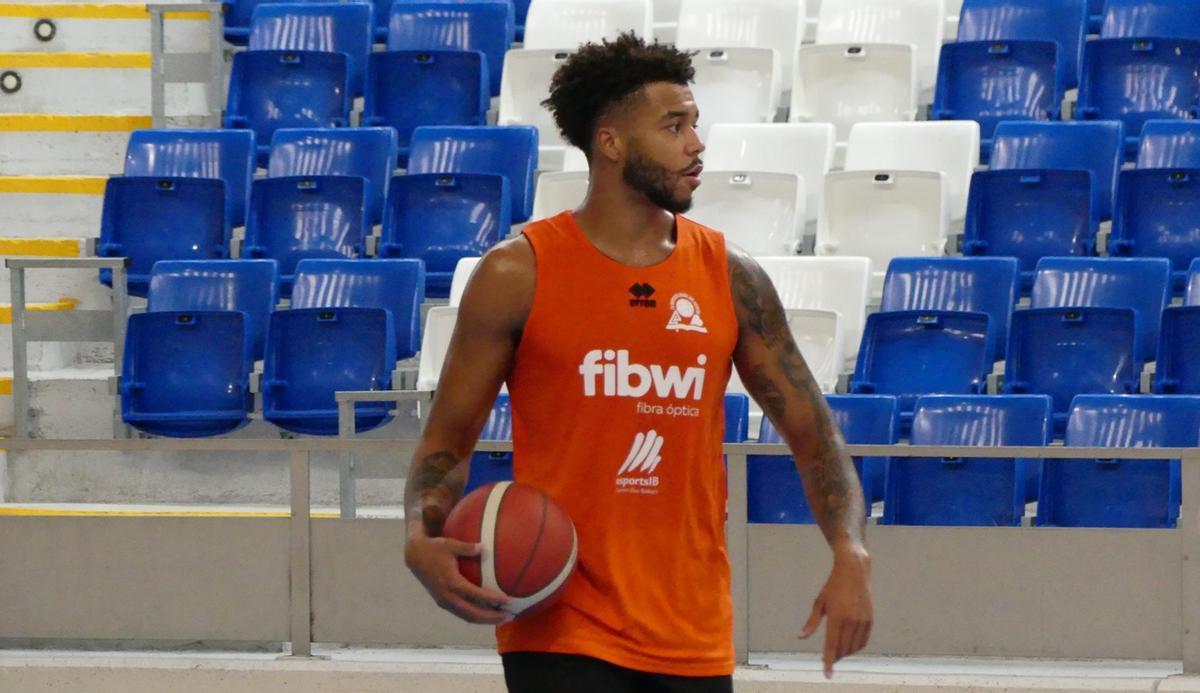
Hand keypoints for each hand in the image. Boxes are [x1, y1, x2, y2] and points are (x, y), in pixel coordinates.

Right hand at [405, 531, 511, 624]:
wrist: (414, 556)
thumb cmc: (434, 547)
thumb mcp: (450, 544)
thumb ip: (468, 547)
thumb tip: (485, 547)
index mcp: (451, 583)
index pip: (476, 595)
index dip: (492, 600)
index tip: (508, 601)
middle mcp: (447, 596)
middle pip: (473, 614)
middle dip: (493, 617)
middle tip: (511, 616)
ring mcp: (444, 601)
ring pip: (468, 617)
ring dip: (486, 620)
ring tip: (504, 619)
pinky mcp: (443, 602)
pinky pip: (462, 613)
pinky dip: (477, 615)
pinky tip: (489, 612)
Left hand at [798, 543, 871, 678]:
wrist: (854, 572)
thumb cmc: (833, 587)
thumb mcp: (819, 603)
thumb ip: (811, 622)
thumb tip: (801, 637)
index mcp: (836, 617)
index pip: (831, 645)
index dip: (829, 661)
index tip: (827, 673)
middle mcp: (851, 621)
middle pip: (843, 649)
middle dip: (835, 657)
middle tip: (828, 658)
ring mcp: (862, 621)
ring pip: (854, 647)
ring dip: (845, 653)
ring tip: (837, 651)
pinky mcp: (870, 620)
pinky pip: (863, 641)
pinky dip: (855, 647)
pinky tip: (849, 645)